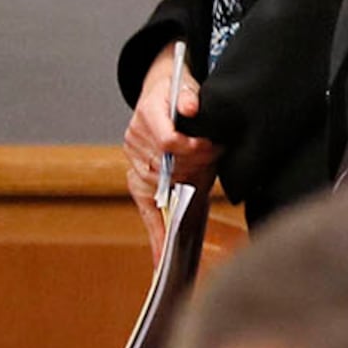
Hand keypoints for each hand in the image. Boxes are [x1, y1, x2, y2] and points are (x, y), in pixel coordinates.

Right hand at [123, 46, 217, 256]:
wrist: (163, 90)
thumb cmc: (180, 93)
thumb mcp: (188, 86)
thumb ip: (191, 98)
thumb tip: (192, 106)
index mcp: (146, 115)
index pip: (168, 141)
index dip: (193, 148)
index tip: (213, 148)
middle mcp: (135, 140)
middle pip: (168, 167)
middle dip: (195, 168)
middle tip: (213, 162)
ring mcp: (134, 160)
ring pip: (163, 187)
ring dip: (186, 186)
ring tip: (201, 177)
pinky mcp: (138, 179)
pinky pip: (147, 212)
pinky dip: (157, 236)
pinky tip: (161, 261)